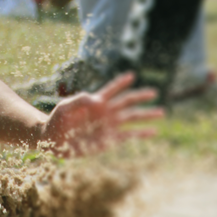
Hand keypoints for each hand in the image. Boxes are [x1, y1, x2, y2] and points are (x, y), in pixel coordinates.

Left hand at [40, 73, 161, 157]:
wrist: (55, 141)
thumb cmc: (58, 121)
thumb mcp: (65, 107)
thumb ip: (79, 101)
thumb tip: (96, 100)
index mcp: (96, 102)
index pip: (111, 89)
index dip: (121, 83)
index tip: (132, 75)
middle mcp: (106, 112)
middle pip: (127, 101)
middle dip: (140, 96)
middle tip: (154, 92)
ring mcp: (110, 126)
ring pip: (132, 117)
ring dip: (146, 115)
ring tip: (161, 111)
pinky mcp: (111, 140)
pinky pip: (129, 135)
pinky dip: (142, 134)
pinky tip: (154, 131)